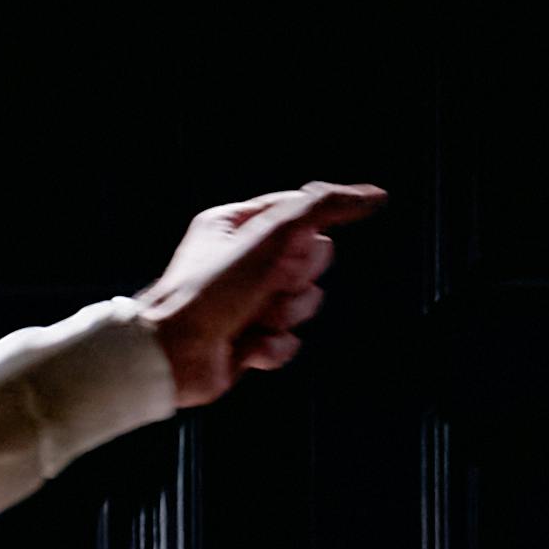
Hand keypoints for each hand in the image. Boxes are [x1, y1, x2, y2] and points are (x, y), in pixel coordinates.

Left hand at [136, 180, 384, 406]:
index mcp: (236, 225)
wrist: (173, 354)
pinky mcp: (248, 341)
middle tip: (267, 284)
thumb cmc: (210, 288)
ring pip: (305, 302)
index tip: (286, 249)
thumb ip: (324, 206)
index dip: (304, 235)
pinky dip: (273, 346)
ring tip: (251, 319)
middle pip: (311, 260)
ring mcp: (245, 303)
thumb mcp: (272, 232)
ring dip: (285, 314)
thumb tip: (375, 195)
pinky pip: (289, 341)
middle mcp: (241, 261)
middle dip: (296, 277)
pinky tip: (246, 349)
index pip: (301, 214)